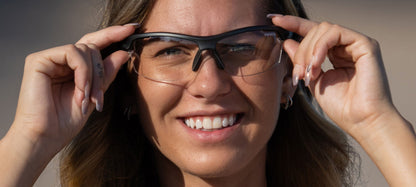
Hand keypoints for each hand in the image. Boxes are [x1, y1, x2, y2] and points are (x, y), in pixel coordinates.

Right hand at [11, 25, 135, 153]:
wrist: (45, 138)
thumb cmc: (65, 121)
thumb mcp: (94, 95)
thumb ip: (106, 74)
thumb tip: (123, 52)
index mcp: (72, 67)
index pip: (94, 44)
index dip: (113, 35)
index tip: (133, 28)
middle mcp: (60, 60)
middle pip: (92, 47)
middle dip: (102, 72)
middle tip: (99, 97)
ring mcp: (49, 58)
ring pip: (85, 49)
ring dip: (93, 76)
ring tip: (87, 97)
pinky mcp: (39, 60)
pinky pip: (72, 53)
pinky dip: (82, 71)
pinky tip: (80, 89)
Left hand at [270, 15, 415, 186]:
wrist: (360, 121)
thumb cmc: (341, 107)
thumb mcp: (313, 80)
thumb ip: (302, 61)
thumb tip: (287, 42)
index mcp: (335, 54)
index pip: (313, 33)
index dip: (294, 24)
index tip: (274, 20)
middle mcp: (346, 47)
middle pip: (315, 30)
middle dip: (301, 49)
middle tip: (298, 73)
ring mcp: (356, 44)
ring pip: (323, 29)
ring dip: (309, 50)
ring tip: (308, 72)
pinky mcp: (365, 44)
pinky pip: (335, 33)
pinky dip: (321, 46)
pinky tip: (316, 63)